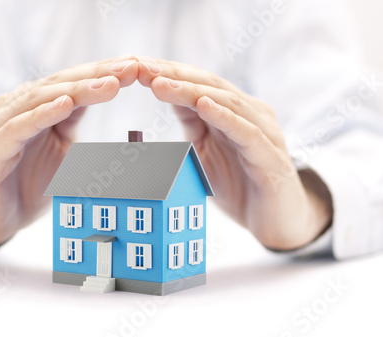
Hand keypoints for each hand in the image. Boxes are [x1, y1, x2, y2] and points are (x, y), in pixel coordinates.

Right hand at [0, 56, 138, 249]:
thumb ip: (72, 123)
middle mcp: (15, 109)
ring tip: (108, 84)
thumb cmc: (27, 183)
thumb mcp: (60, 149)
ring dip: (76, 90)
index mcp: (33, 107)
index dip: (103, 73)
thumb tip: (103, 101)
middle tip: (130, 68)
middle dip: (97, 75)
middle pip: (59, 85)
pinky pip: (17, 129)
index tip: (135, 66)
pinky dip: (41, 115)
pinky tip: (65, 105)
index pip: (72, 83)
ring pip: (39, 100)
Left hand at [138, 57, 332, 249]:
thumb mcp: (206, 150)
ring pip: (227, 103)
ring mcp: (264, 133)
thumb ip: (193, 124)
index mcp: (234, 111)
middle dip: (174, 76)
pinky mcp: (270, 157)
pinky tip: (203, 105)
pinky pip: (247, 132)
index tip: (137, 66)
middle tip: (142, 68)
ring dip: (191, 91)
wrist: (277, 222)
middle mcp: (251, 114)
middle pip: (210, 86)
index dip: (169, 73)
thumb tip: (166, 97)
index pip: (199, 83)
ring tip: (161, 83)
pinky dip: (225, 117)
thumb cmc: (240, 184)